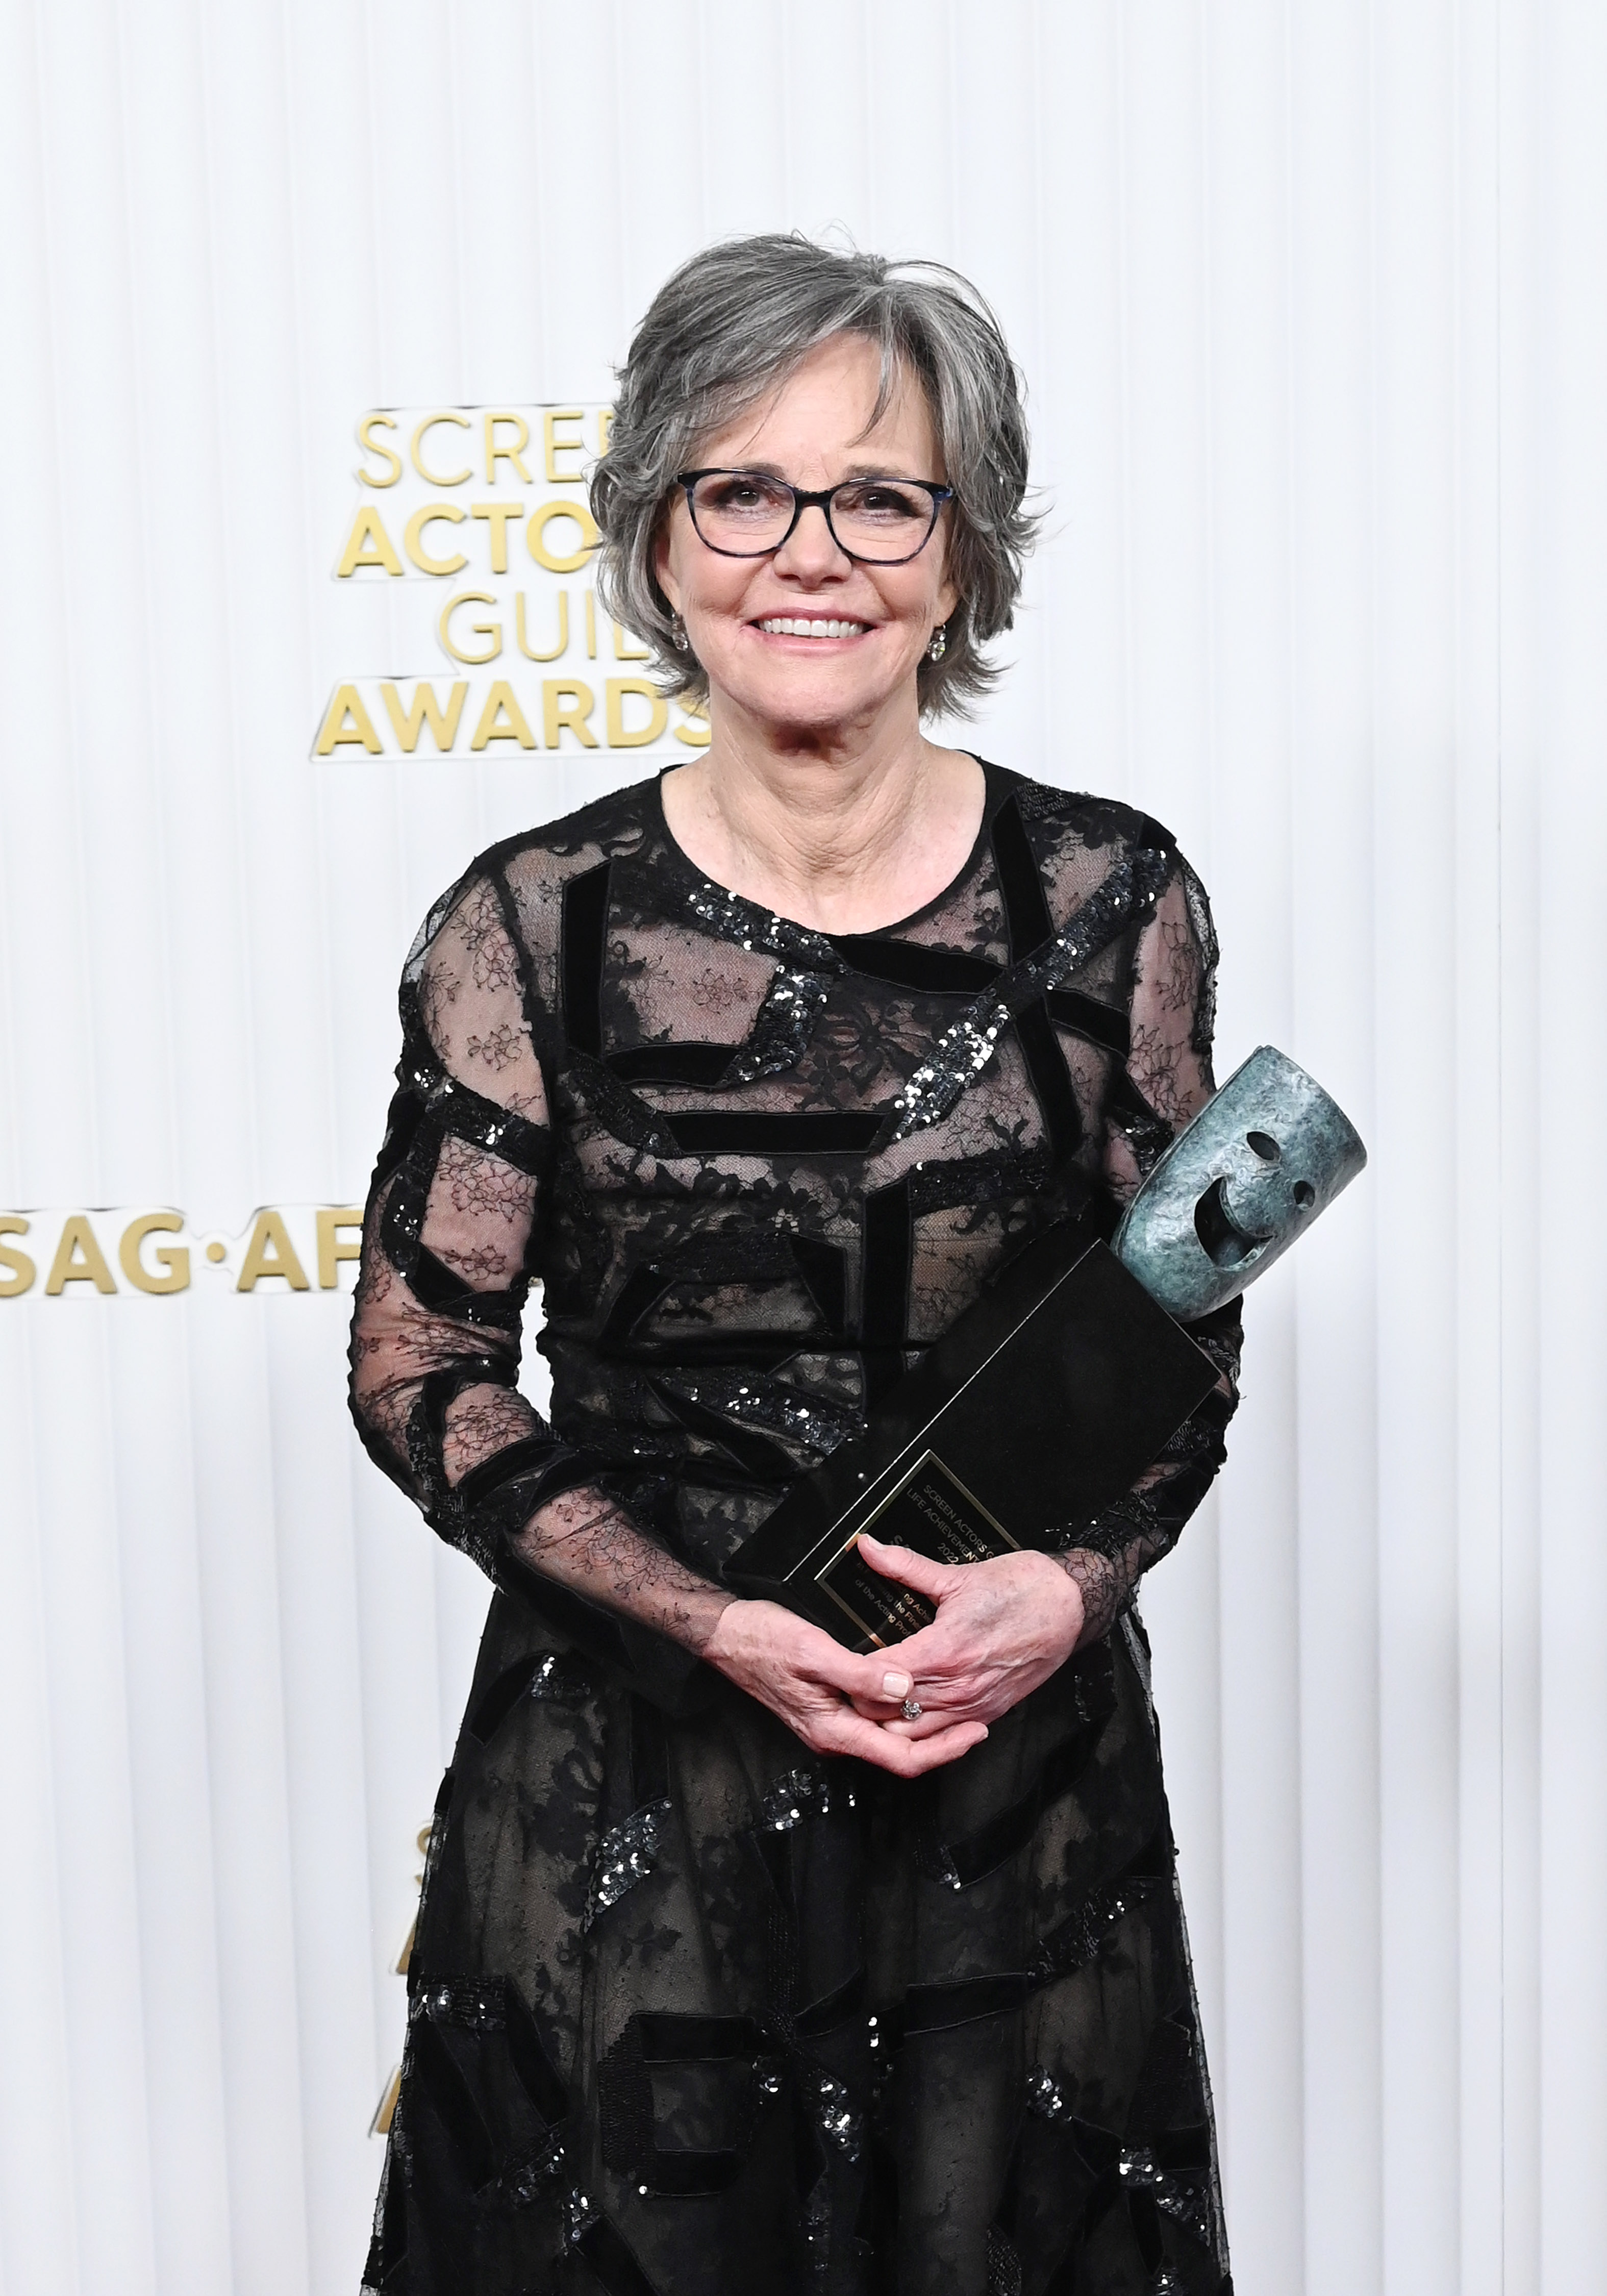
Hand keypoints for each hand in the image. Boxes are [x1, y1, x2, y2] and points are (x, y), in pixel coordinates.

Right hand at [703, 1597, 988, 1775]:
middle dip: (943, 1742)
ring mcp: (832, 1722)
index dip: (944, 1750)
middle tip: (981, 1718)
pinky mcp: (830, 1706)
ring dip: (926, 1726)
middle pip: (900, 1753)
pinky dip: (903, 1711)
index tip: (976, 1731)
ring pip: (890, 1737)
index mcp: (833, 1730)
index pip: (901, 1759)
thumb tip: (903, 1690)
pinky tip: (919, 1691)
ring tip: (961, 1705)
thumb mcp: (813, 1650)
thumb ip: (859, 1674)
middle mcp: (835, 1734)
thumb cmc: (764, 1640)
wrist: (726, 1635)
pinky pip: (876, 1720)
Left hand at [856, 1535, 1084, 1739]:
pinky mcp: (989, 1713)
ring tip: (873, 1698)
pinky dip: (921, 1729)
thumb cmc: (1020, 1588)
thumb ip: (905, 1566)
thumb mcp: (957, 1575)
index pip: (877, 1678)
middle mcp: (957, 1686)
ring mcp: (974, 1705)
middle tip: (847, 1680)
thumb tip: (867, 1546)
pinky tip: (909, 1711)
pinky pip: (944, 1736)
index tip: (839, 1658)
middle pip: (886, 1713)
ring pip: (912, 1734)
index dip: (851, 1671)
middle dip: (862, 1698)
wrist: (1070, 1606)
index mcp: (943, 1650)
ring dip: (888, 1719)